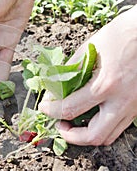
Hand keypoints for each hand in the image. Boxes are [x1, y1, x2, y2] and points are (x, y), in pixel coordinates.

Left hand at [39, 5, 136, 145]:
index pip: (70, 109)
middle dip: (71, 136)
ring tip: (74, 123)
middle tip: (60, 125)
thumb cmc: (124, 34)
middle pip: (94, 136)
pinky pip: (119, 126)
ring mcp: (134, 106)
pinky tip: (93, 115)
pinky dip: (102, 127)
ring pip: (109, 136)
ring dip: (87, 135)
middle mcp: (122, 100)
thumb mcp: (91, 48)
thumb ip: (71, 70)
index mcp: (106, 84)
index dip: (51, 111)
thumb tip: (54, 87)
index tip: (44, 108)